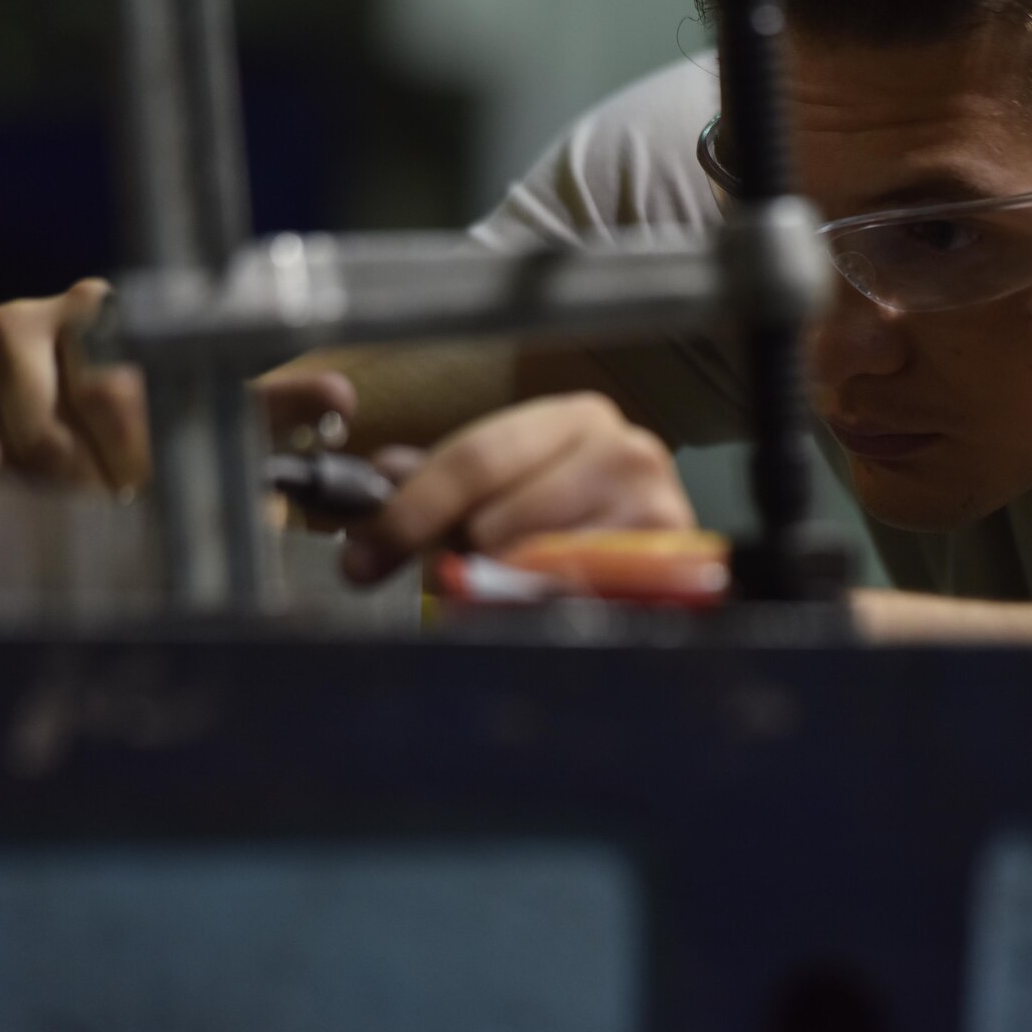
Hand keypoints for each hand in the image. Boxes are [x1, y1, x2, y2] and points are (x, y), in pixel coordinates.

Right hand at [0, 278, 355, 491]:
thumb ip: (274, 404)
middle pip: (64, 427)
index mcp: (100, 309)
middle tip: (128, 519)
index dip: (139, 457)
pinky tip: (42, 511)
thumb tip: (340, 398)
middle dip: (103, 487)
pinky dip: (9, 503)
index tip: (153, 496)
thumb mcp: (213, 403)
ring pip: (14, 455)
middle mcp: (25, 325)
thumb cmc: (151, 412)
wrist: (62, 422)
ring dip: (58, 501)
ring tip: (92, 516)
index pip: (116, 389)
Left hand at [341, 392, 694, 582]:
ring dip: (499, 590)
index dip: (409, 511)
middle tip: (445, 579)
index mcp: (577, 418)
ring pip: (528, 567)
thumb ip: (447, 482)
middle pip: (495, 518)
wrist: (669, 580)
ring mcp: (654, 505)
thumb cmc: (583, 528)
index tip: (362, 556)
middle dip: (455, 556)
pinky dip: (542, 612)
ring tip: (506, 590)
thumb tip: (379, 475)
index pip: (474, 458)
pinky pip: (570, 602)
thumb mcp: (513, 491)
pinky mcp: (669, 566)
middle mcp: (625, 448)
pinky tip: (542, 607)